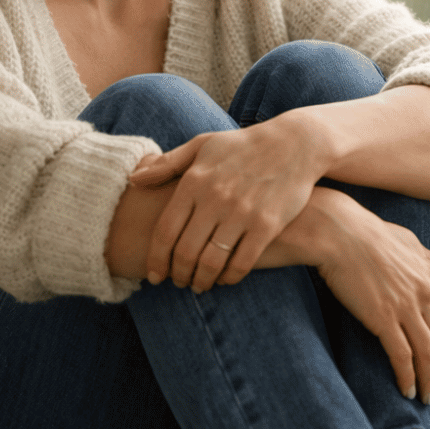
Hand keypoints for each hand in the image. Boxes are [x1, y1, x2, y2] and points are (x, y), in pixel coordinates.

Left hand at [131, 113, 324, 291]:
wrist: (296, 144)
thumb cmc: (244, 146)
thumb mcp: (203, 145)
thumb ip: (167, 163)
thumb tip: (134, 180)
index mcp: (195, 181)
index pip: (165, 230)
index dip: (157, 258)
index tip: (154, 274)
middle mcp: (215, 198)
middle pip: (186, 251)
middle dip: (178, 274)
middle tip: (178, 282)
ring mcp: (242, 213)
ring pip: (211, 262)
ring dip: (201, 280)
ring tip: (199, 285)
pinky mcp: (267, 225)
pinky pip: (242, 262)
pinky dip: (230, 277)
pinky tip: (225, 279)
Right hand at [309, 190, 429, 403]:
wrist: (340, 233)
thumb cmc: (367, 232)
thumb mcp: (407, 240)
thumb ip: (428, 259)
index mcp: (429, 276)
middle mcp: (424, 293)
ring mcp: (406, 307)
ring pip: (426, 352)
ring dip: (427, 378)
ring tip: (424, 396)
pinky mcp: (383, 318)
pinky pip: (402, 355)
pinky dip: (406, 376)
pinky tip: (406, 389)